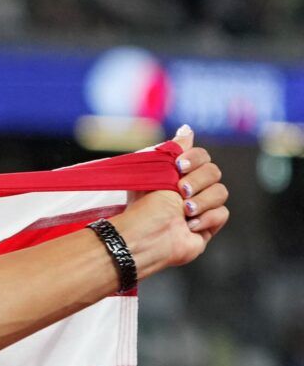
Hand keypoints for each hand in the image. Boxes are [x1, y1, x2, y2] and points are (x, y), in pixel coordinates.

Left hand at [111, 124, 228, 280]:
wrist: (145, 236)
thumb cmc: (144, 205)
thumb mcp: (154, 172)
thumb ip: (172, 150)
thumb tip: (186, 129)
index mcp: (178, 176)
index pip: (202, 157)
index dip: (194, 159)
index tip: (178, 166)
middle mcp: (191, 190)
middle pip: (214, 172)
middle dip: (197, 181)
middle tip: (180, 192)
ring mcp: (200, 209)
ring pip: (221, 193)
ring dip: (202, 201)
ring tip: (184, 211)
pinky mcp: (207, 227)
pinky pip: (222, 214)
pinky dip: (206, 218)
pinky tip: (189, 226)